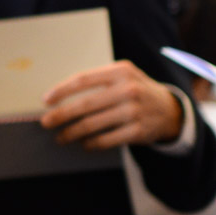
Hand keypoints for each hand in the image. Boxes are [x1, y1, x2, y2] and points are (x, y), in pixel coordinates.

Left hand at [41, 61, 183, 148]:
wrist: (170, 109)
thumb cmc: (135, 90)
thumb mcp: (122, 76)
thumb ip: (97, 80)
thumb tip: (59, 95)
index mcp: (121, 71)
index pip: (83, 79)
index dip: (61, 90)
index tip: (45, 100)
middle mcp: (129, 90)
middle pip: (85, 104)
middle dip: (61, 115)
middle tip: (46, 122)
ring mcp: (135, 111)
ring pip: (93, 124)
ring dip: (72, 133)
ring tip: (60, 137)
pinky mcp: (139, 131)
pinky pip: (107, 140)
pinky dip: (91, 143)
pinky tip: (83, 144)